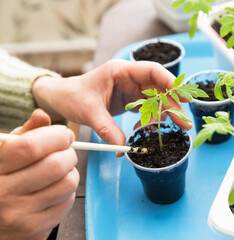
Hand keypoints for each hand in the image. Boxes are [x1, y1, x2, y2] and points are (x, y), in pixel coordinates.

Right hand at [0, 109, 78, 239]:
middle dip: (68, 153)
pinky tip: (54, 189)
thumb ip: (26, 134)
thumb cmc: (3, 179)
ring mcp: (19, 215)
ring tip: (60, 171)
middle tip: (65, 151)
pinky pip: (68, 202)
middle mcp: (3, 194)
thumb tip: (42, 115)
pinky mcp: (35, 230)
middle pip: (55, 165)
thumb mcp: (7, 153)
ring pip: (68, 183)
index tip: (64, 134)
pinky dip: (67, 192)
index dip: (55, 136)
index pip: (30, 147)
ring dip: (70, 172)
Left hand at [32, 59, 191, 153]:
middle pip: (160, 88)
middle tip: (184, 123)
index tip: (184, 97)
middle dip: (172, 105)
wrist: (62, 98)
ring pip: (156, 100)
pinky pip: (147, 110)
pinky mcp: (131, 100)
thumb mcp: (88, 112)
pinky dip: (148, 121)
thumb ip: (106, 129)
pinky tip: (141, 130)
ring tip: (163, 131)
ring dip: (162, 116)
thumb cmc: (73, 96)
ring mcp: (132, 89)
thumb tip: (122, 148)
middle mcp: (130, 78)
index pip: (152, 71)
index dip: (170, 83)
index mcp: (121, 71)